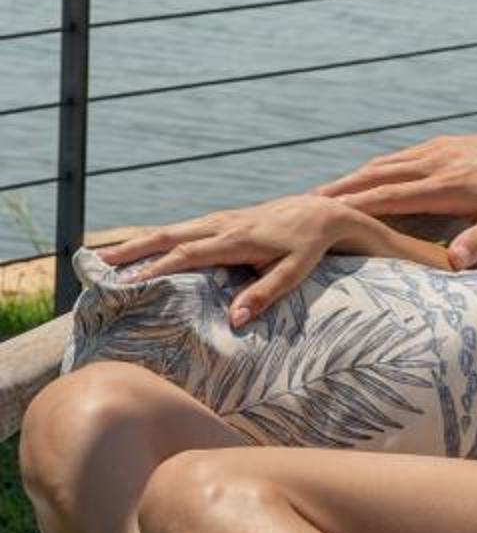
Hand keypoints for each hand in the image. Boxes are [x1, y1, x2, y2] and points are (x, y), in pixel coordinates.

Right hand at [94, 194, 356, 325]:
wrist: (323, 211)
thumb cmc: (309, 246)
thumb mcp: (294, 272)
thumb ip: (265, 293)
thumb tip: (235, 320)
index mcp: (235, 238)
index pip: (187, 254)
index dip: (157, 269)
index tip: (128, 284)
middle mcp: (223, 225)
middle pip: (169, 235)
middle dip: (133, 250)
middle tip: (97, 264)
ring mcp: (222, 219)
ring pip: (173, 229)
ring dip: (140, 243)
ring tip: (108, 258)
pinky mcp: (225, 220)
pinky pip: (185, 229)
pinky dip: (160, 238)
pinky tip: (145, 250)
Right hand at [317, 119, 476, 267]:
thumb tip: (453, 264)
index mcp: (449, 184)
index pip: (392, 196)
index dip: (355, 205)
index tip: (319, 214)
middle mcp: (438, 162)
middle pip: (379, 176)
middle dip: (341, 189)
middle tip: (302, 203)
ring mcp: (441, 150)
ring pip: (387, 163)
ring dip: (354, 177)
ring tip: (322, 193)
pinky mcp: (446, 146)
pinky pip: (401, 157)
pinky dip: (376, 168)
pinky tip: (364, 177)